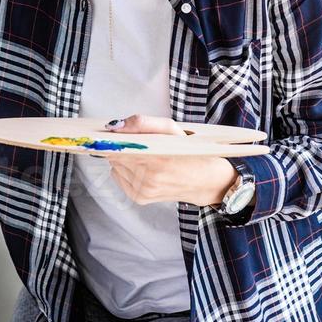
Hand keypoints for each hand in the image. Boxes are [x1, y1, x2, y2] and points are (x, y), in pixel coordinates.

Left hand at [102, 114, 237, 206]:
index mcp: (158, 158)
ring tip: (144, 156)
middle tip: (137, 141)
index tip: (115, 131)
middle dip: (121, 146)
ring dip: (124, 158)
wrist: (206, 182)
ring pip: (115, 166)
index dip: (115, 137)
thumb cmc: (190, 152)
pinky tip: (142, 167)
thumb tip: (114, 126)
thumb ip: (142, 123)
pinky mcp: (140, 198)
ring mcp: (144, 190)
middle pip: (115, 155)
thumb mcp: (171, 128)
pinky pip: (119, 177)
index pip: (118, 146)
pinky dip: (125, 170)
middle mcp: (149, 178)